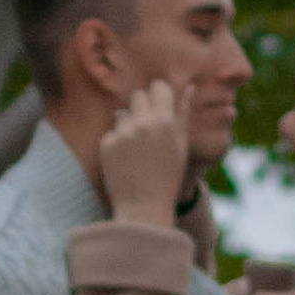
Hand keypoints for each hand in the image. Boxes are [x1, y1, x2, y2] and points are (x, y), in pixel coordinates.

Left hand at [96, 76, 192, 227]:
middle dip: (142, 106)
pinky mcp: (106, 144)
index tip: (160, 105)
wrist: (144, 207)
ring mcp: (122, 133)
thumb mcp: (181, 146)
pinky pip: (112, 132)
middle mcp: (142, 123)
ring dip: (129, 125)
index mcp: (165, 122)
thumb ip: (183, 114)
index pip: (157, 87)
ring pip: (123, 114)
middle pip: (137, 95)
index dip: (159, 94)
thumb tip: (188, 88)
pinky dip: (117, 142)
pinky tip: (126, 160)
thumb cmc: (168, 176)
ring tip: (137, 149)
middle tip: (148, 127)